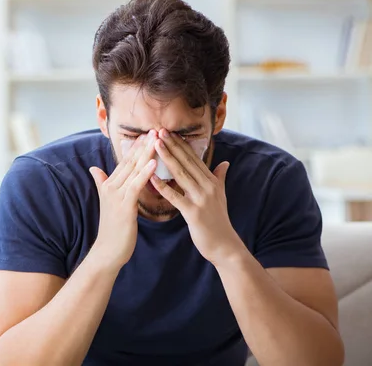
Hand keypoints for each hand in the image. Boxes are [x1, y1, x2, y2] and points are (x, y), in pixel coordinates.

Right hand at [89, 131, 156, 269]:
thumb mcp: (108, 202)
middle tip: (156, 129)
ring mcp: (116, 195)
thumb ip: (102, 183)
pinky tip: (154, 162)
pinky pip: (136, 186)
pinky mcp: (124, 206)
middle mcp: (111, 186)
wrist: (108, 251)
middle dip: (144, 145)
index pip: (126, 161)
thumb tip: (94, 169)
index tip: (149, 133)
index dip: (137, 147)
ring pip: (133, 170)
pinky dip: (145, 173)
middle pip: (130, 161)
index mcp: (110, 185)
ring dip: (146, 153)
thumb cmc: (113, 229)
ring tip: (158, 139)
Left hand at [150, 129, 244, 264]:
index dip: (181, 144)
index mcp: (212, 181)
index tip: (169, 132)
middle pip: (187, 162)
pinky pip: (175, 196)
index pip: (194, 158)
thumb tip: (225, 162)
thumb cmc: (218, 221)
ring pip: (181, 174)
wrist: (225, 246)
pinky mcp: (193, 212)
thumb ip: (220, 178)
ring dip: (168, 158)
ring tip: (156, 144)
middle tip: (159, 130)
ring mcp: (201, 199)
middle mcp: (208, 186)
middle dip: (172, 145)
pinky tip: (151, 177)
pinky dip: (163, 186)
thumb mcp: (221, 196)